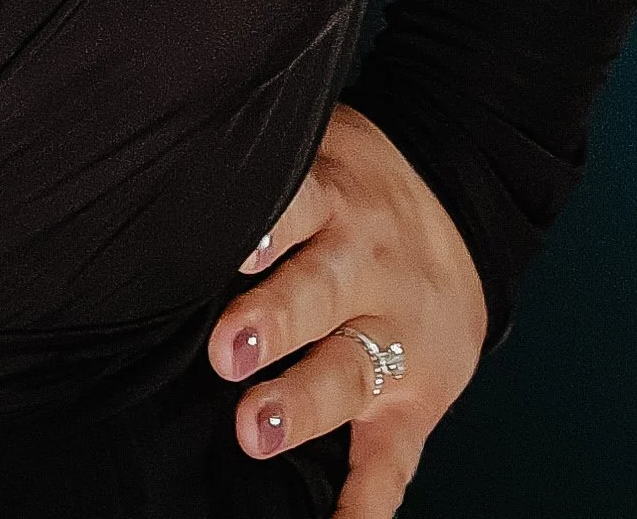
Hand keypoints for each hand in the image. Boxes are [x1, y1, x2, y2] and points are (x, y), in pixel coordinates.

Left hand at [210, 104, 486, 516]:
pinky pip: (394, 460)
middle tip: (227, 351)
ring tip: (257, 428)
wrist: (464, 203)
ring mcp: (397, 338)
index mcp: (334, 201)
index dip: (266, 228)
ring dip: (305, 403)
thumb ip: (264, 180)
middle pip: (320, 293)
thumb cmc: (353, 186)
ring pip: (351, 373)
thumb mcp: (317, 153)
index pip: (297, 206)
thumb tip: (172, 192)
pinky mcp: (420, 398)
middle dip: (274, 323)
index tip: (236, 248)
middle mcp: (367, 268)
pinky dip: (368, 504)